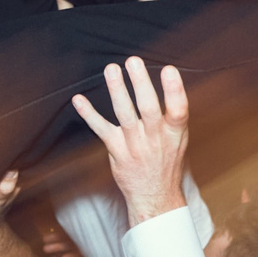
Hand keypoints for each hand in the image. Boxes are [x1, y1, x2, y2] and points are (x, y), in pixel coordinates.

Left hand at [71, 58, 190, 223]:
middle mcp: (155, 138)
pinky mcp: (117, 150)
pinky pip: (101, 129)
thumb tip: (169, 80)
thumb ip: (173, 114)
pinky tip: (79, 100)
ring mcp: (135, 145)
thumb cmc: (166, 161)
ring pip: (124, 114)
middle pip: (148, 108)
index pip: (178, 111)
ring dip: (117, 90)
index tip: (169, 69)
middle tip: (133, 61)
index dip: (175, 90)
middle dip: (140, 84)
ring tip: (111, 69)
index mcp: (175, 133)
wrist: (155, 195)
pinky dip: (89, 114)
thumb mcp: (179, 139)